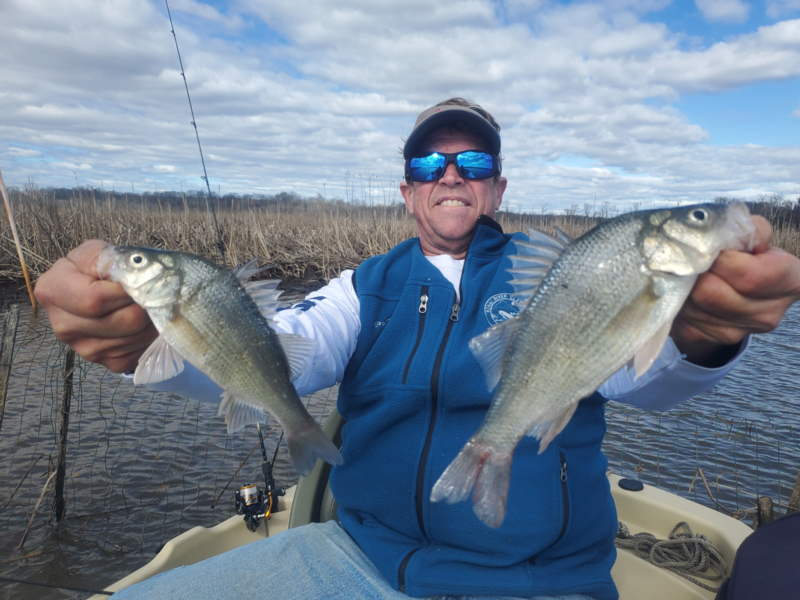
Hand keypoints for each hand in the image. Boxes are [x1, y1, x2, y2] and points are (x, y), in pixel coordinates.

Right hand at [34, 240, 157, 372]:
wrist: (95, 292)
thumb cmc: (95, 270)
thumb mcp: (94, 253)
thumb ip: (105, 259)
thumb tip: (126, 274)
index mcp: (53, 290)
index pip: (96, 298)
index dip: (125, 291)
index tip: (139, 281)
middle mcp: (62, 324)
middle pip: (122, 321)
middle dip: (146, 306)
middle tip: (153, 294)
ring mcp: (82, 348)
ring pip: (135, 338)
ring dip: (152, 322)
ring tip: (150, 307)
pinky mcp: (103, 362)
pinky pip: (137, 353)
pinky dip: (149, 338)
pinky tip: (145, 324)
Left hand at [671, 216, 799, 366]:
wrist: (740, 289)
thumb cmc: (749, 256)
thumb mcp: (756, 237)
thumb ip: (748, 230)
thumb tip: (723, 236)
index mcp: (790, 282)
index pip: (748, 275)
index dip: (722, 260)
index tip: (711, 247)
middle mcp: (769, 313)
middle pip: (712, 293)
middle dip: (694, 272)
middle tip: (688, 258)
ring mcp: (741, 331)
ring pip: (692, 306)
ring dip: (681, 285)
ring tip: (685, 272)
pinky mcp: (712, 338)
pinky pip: (682, 318)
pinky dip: (676, 300)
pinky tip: (682, 289)